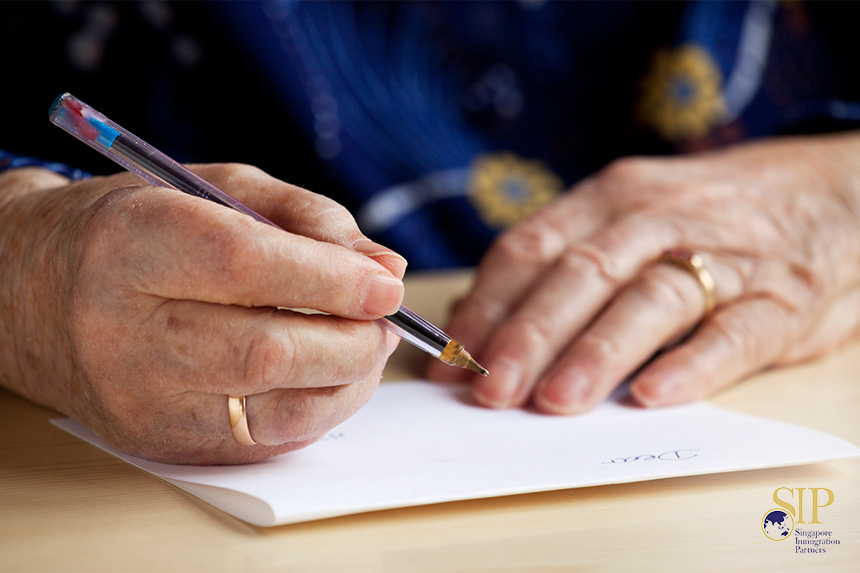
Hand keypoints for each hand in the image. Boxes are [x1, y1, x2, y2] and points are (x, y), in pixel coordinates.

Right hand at [0, 164, 405, 463]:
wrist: (37, 295)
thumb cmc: (138, 229)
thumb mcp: (219, 190)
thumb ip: (308, 218)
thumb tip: (386, 269)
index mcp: (134, 244)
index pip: (246, 266)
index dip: (332, 279)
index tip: (387, 284)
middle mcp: (127, 331)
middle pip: (266, 352)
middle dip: (352, 340)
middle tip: (384, 319)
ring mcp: (141, 399)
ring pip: (274, 409)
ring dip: (347, 381)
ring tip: (365, 345)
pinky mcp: (160, 441)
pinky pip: (265, 441)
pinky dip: (318, 409)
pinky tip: (328, 376)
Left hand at [427, 133, 859, 412]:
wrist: (829, 192)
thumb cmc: (702, 220)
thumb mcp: (627, 220)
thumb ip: (557, 266)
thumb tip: (475, 325)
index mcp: (611, 200)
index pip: (531, 247)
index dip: (486, 305)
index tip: (451, 359)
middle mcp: (660, 219)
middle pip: (583, 273)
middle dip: (530, 333)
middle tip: (490, 390)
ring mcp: (724, 255)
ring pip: (651, 299)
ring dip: (598, 350)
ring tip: (556, 400)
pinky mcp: (781, 298)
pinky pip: (735, 332)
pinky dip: (693, 365)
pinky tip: (655, 396)